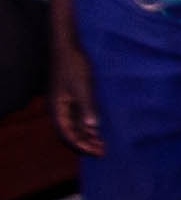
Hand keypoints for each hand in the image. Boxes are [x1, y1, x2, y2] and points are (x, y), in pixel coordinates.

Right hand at [46, 34, 98, 156]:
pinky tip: (99, 128)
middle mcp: (60, 108)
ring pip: (76, 124)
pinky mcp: (74, 96)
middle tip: (103, 151)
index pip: (67, 133)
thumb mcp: (82, 86)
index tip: (96, 151)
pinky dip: (89, 123)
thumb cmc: (74, 65)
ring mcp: (67, 103)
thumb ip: (86, 106)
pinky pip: (80, 115)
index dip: (81, 144)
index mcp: (58, 108)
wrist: (68, 47)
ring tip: (103, 143)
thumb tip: (92, 127)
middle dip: (86, 143)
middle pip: (71, 132)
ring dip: (88, 135)